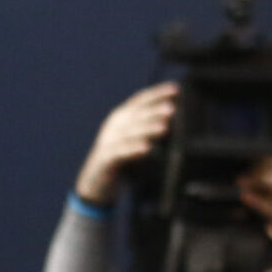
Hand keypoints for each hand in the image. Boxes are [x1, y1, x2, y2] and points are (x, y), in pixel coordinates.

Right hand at [75, 83, 177, 205]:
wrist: (95, 182)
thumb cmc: (120, 160)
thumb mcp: (133, 140)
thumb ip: (148, 131)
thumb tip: (171, 123)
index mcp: (122, 117)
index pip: (141, 100)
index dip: (158, 93)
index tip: (176, 89)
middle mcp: (114, 126)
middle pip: (137, 115)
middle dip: (155, 111)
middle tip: (172, 109)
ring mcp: (109, 141)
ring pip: (130, 133)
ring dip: (148, 129)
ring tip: (164, 128)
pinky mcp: (106, 159)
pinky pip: (122, 152)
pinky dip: (134, 149)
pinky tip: (147, 149)